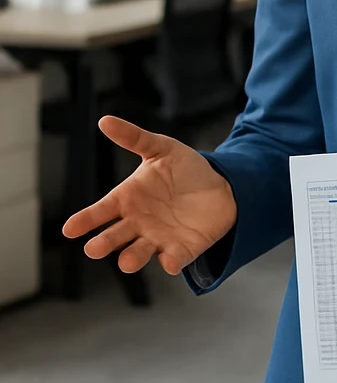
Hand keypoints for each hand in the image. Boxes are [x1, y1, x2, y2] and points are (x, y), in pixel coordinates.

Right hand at [62, 116, 237, 276]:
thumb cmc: (183, 169)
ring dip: (131, 258)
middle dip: (103, 244)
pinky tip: (170, 262)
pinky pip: (173, 259)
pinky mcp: (181, 249)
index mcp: (127, 200)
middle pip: (114, 237)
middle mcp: (137, 224)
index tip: (70, 229)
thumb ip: (134, 138)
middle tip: (94, 248)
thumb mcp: (160, 148)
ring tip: (127, 261)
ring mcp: (157, 238)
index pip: (100, 212)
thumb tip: (104, 120)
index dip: (85, 220)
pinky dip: (170, 262)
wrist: (220, 185)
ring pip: (138, 253)